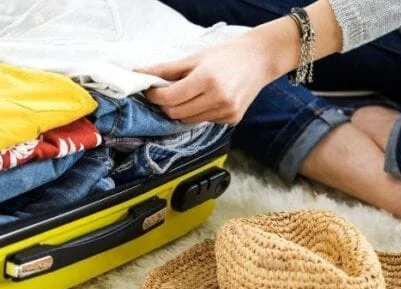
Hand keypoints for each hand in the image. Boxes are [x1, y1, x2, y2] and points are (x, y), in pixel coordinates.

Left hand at [138, 36, 276, 124]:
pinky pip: (205, 121)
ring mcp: (227, 111)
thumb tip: (140, 72)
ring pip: (189, 120)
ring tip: (186, 95)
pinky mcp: (232, 119)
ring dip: (181, 110)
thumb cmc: (227, 54)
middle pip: (177, 113)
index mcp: (207, 79)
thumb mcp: (195, 57)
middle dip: (165, 105)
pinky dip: (198, 113)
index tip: (150, 90)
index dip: (155, 96)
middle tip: (164, 93)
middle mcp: (218, 98)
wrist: (260, 59)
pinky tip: (205, 99)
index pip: (170, 98)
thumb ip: (166, 68)